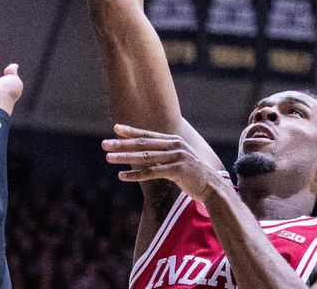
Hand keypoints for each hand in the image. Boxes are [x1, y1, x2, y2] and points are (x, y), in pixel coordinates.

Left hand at [102, 125, 224, 202]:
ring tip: (108, 158)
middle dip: (122, 143)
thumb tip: (149, 151)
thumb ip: (165, 153)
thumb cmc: (192, 174)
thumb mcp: (178, 159)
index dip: (131, 131)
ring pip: (145, 157)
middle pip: (143, 144)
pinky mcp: (177, 170)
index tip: (115, 128)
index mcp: (173, 141)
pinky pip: (152, 173)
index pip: (148, 135)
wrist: (212, 186)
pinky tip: (122, 176)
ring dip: (125, 157)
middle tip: (104, 144)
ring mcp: (176, 157)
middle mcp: (174, 146)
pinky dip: (136, 174)